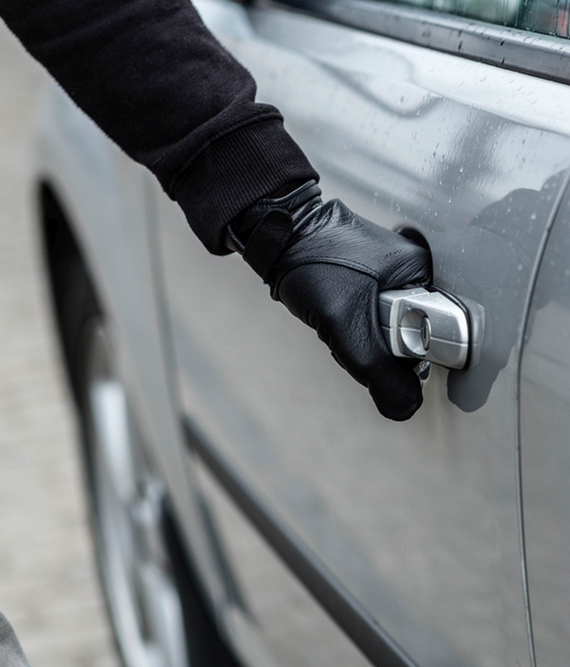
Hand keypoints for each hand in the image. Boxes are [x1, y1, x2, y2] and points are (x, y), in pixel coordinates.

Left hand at [227, 181, 431, 419]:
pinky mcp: (373, 284)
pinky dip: (354, 329)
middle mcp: (415, 273)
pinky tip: (336, 317)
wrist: (279, 236)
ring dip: (363, 339)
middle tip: (352, 329)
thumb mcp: (346, 319)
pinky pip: (372, 323)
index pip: (439, 333)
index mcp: (423, 271)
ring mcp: (394, 278)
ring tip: (339, 318)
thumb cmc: (312, 260)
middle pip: (413, 338)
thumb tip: (405, 406)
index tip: (384, 352)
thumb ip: (377, 369)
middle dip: (379, 347)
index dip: (410, 354)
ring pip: (389, 334)